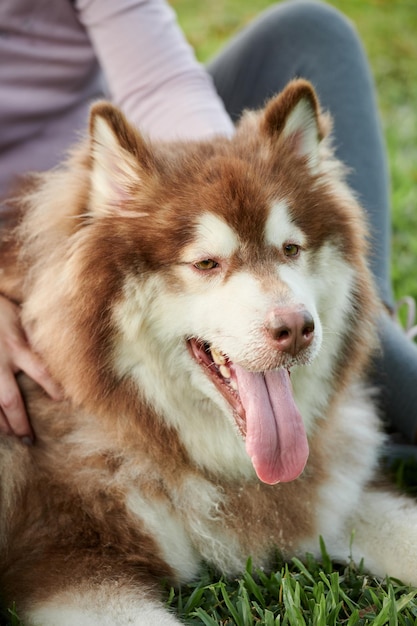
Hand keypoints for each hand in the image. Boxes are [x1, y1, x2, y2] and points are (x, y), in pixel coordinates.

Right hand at [0, 295, 62, 443]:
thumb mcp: (20, 314)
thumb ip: (33, 334)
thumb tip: (60, 345)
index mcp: (16, 345)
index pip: (42, 372)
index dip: (55, 388)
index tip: (64, 401)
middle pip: (11, 400)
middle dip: (19, 422)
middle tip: (29, 439)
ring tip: (9, 435)